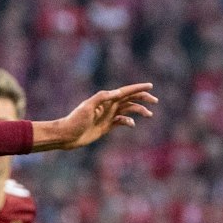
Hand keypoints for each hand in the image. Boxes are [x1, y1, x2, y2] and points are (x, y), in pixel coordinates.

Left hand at [38, 83, 157, 149]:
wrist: (67, 135)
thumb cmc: (75, 120)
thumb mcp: (87, 106)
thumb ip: (102, 97)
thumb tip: (118, 92)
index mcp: (105, 99)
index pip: (125, 91)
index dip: (138, 88)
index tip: (150, 86)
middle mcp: (108, 106)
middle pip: (130, 99)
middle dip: (143, 98)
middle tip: (154, 101)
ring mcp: (108, 116)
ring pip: (128, 110)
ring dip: (139, 110)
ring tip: (149, 115)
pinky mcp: (106, 127)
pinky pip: (121, 122)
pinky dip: (128, 122)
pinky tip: (131, 124)